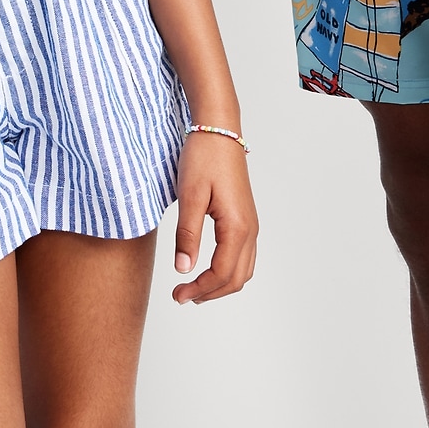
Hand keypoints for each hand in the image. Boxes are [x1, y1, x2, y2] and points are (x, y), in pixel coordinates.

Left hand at [171, 130, 257, 303]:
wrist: (218, 131)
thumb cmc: (203, 158)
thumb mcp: (189, 196)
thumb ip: (187, 235)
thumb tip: (183, 269)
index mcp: (236, 226)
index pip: (221, 274)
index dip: (199, 289)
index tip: (177, 295)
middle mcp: (250, 229)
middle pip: (236, 279)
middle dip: (210, 293)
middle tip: (181, 296)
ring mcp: (251, 224)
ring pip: (243, 270)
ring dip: (220, 285)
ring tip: (193, 288)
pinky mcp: (246, 219)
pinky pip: (244, 256)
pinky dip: (228, 271)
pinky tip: (208, 268)